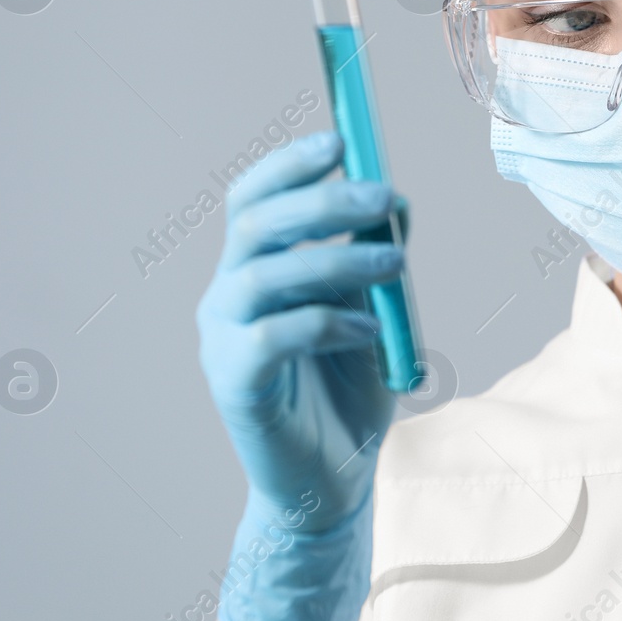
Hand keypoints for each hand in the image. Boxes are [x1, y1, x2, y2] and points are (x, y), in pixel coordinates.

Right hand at [196, 130, 401, 620]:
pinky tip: (370, 331)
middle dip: (324, 202)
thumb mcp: (371, 310)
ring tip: (399, 262)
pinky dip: (328, 322)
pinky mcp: (235, 385)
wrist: (333, 480)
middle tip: (386, 196)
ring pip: (264, 276)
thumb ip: (373, 260)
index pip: (252, 200)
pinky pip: (274, 336)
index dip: (290, 165)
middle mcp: (226, 297)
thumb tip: (397, 203)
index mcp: (252, 271)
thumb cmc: (348, 390)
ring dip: (337, 259)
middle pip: (257, 226)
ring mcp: (222, 341)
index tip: (340, 140)